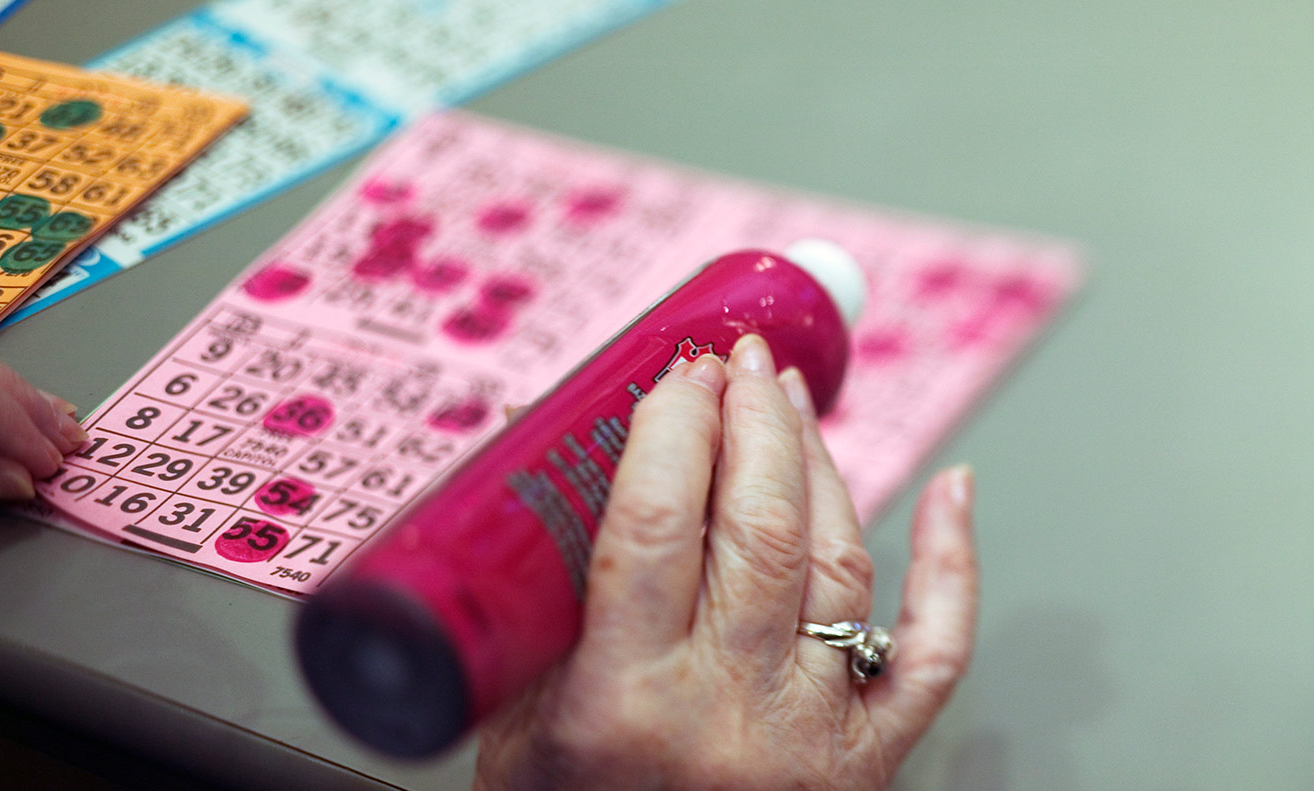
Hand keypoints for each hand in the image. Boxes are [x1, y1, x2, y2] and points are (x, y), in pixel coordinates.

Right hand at [474, 334, 977, 790]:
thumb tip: (542, 453)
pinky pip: (933, 651)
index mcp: (623, 703)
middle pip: (760, 526)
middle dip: (753, 419)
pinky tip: (954, 493)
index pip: (656, 522)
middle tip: (741, 362)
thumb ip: (535, 595)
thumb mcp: (515, 720)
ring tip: (792, 404)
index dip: (674, 427)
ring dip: (819, 463)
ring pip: (839, 560)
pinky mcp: (869, 761)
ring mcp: (812, 738)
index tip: (676, 374)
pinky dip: (952, 565)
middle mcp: (729, 714)